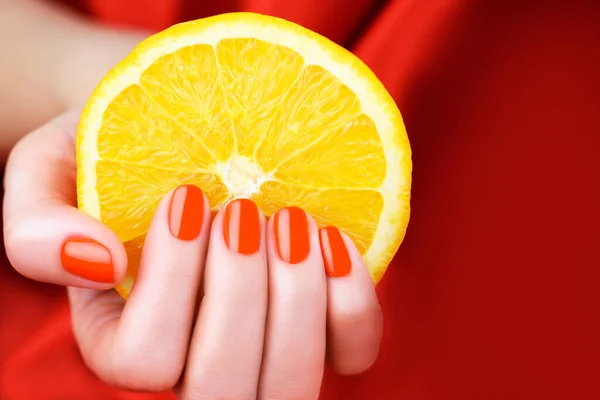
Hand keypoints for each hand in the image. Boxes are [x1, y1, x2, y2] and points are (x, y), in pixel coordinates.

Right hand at [3, 109, 382, 398]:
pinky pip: (351, 353)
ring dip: (297, 298)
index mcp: (123, 338)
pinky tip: (329, 238)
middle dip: (239, 295)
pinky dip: (350, 302)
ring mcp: (264, 347)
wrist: (189, 130)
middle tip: (241, 211)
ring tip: (287, 219)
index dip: (170, 283)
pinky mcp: (322, 327)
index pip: (144, 362)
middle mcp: (196, 358)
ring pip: (290, 385)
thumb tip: (98, 263)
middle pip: (224, 389)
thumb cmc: (121, 150)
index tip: (187, 198)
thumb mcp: (48, 169)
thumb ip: (37, 228)